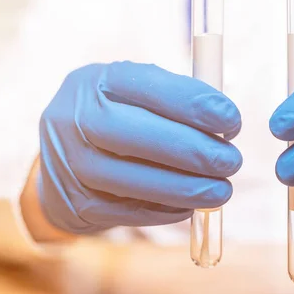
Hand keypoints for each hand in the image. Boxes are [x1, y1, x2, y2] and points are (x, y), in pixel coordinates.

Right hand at [38, 61, 241, 233]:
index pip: (147, 86)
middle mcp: (74, 118)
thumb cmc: (119, 118)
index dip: (193, 104)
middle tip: (230, 161)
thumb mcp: (135, 94)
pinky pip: (126, 212)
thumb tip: (227, 124)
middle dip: (192, 150)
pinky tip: (191, 205)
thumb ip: (176, 102)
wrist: (62, 157)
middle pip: (133, 135)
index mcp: (98, 81)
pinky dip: (165, 210)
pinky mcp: (75, 203)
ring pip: (130, 180)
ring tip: (221, 191)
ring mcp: (68, 163)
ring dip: (185, 188)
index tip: (231, 120)